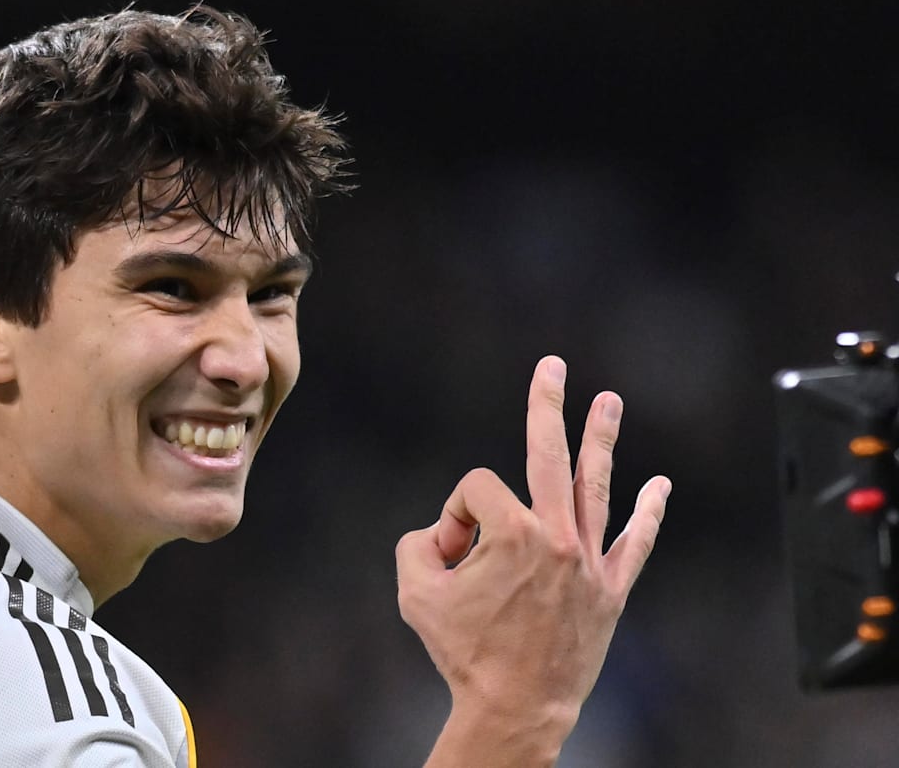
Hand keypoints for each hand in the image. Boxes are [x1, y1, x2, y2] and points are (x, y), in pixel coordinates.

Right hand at [396, 356, 668, 761]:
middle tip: (553, 366)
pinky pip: (635, 543)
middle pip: (549, 453)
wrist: (516, 707)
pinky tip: (660, 487)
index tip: (451, 559)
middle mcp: (557, 536)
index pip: (475, 489)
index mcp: (511, 531)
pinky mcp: (611, 590)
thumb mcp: (414, 590)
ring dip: (602, 440)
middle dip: (547, 404)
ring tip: (609, 401)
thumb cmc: (462, 652)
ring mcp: (589, 561)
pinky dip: (649, 514)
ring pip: (597, 486)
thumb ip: (417, 544)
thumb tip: (444, 533)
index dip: (453, 518)